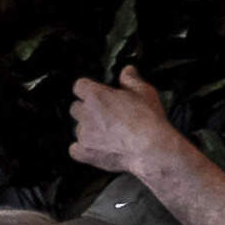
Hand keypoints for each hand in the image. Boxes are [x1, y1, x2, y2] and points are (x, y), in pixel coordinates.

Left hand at [68, 66, 182, 177]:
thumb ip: (131, 79)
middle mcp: (85, 114)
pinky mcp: (84, 152)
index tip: (96, 92)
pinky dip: (84, 148)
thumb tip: (127, 71)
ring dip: (88, 128)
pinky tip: (98, 146)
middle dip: (87, 109)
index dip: (88, 89)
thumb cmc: (148, 120)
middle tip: (105, 113)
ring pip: (78, 128)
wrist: (150, 148)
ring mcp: (83, 134)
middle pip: (76, 107)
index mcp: (96, 96)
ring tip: (108, 132)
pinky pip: (75, 149)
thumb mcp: (144, 92)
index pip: (80, 86)